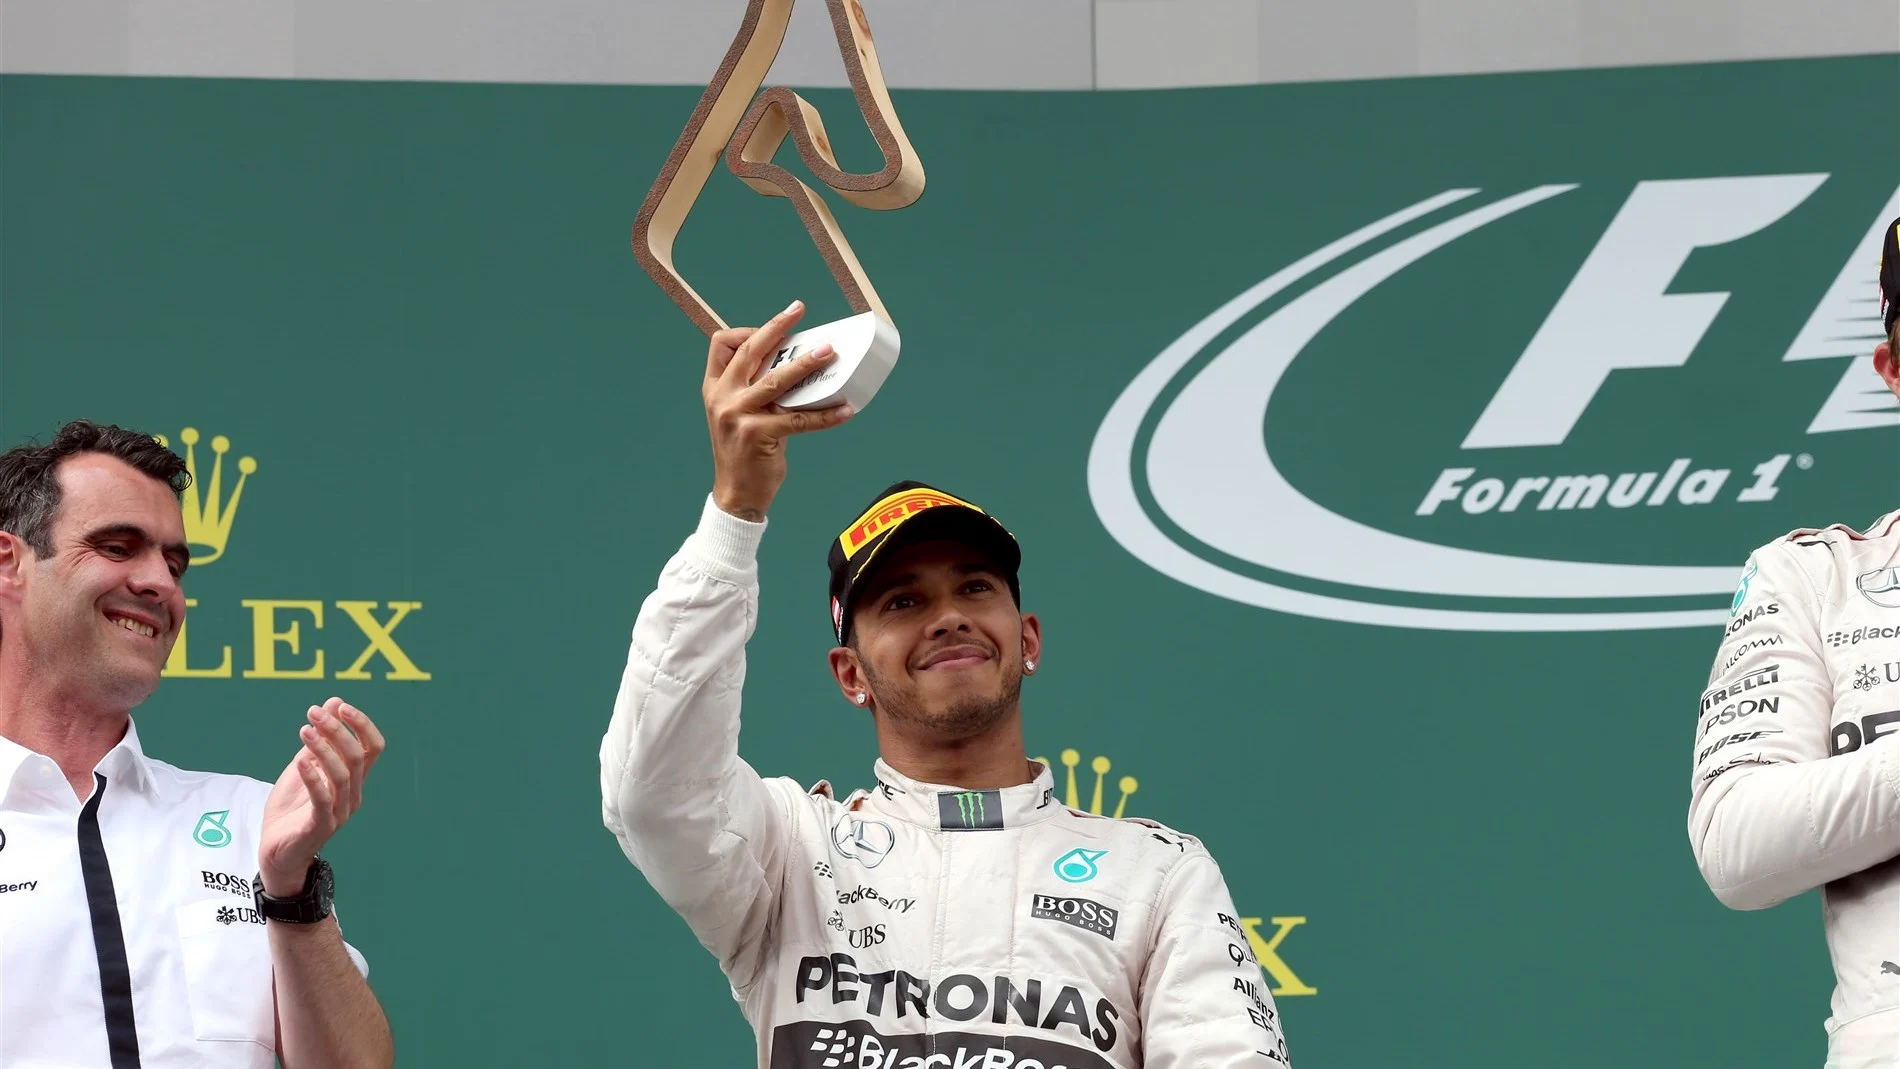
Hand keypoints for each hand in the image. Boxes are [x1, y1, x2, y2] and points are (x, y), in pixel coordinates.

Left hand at [258, 697, 385, 896]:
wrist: (276, 854)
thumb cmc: (291, 811)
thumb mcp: (302, 768)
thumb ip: (319, 740)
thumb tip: (334, 701)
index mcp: (353, 781)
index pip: (372, 748)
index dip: (362, 725)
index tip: (340, 706)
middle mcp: (353, 796)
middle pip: (357, 756)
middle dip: (336, 729)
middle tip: (312, 712)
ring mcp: (339, 813)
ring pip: (342, 775)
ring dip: (323, 748)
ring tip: (303, 730)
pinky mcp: (320, 828)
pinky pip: (323, 800)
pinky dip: (314, 778)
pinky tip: (301, 761)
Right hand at [705, 300, 855, 518]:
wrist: (736, 495)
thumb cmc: (743, 452)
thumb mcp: (738, 414)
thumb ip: (755, 389)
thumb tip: (795, 364)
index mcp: (714, 388)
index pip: (721, 344)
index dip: (747, 330)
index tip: (775, 329)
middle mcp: (722, 397)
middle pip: (750, 351)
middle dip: (777, 326)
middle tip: (799, 310)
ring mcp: (738, 416)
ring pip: (776, 379)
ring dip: (806, 363)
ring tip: (829, 354)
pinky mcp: (758, 435)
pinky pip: (799, 419)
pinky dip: (825, 415)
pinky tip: (844, 411)